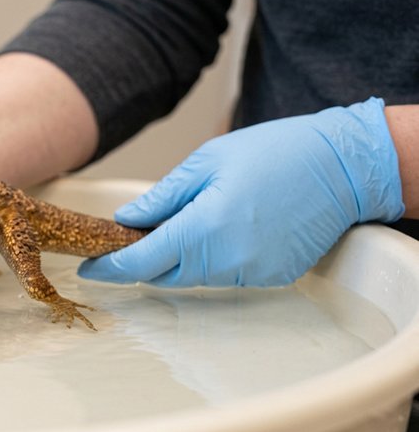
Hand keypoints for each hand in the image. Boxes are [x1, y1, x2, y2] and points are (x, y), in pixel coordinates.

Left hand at [79, 98, 404, 286]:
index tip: (90, 267)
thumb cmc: (274, 153)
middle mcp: (227, 259)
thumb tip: (125, 219)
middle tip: (127, 240)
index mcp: (204, 227)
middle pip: (166, 274)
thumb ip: (163, 198)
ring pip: (195, 278)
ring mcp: (252, 272)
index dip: (112, 267)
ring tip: (182, 225)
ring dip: (178, 260)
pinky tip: (218, 231)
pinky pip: (225, 276)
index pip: (142, 261)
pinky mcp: (271, 276)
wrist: (341, 166)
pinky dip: (210, 261)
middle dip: (142, 262)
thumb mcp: (206, 162)